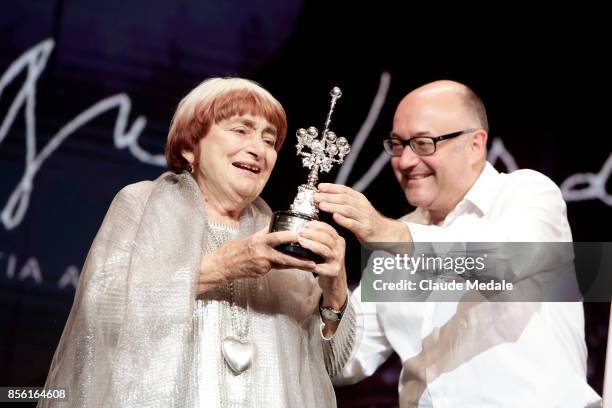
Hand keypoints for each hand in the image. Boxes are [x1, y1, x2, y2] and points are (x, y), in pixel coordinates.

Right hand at [196, 228, 315, 294]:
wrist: (221, 266)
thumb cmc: (233, 249)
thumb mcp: (249, 238)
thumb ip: (263, 233)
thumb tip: (273, 226)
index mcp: (259, 242)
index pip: (277, 237)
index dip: (291, 236)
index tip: (303, 235)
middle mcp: (262, 254)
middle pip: (285, 257)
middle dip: (300, 260)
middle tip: (313, 261)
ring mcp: (262, 265)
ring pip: (282, 264)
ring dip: (296, 264)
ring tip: (309, 265)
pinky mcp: (261, 273)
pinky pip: (274, 268)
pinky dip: (282, 266)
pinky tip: (292, 266)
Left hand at [297, 221, 346, 308]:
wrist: (336, 282)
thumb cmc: (328, 262)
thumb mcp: (328, 248)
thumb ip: (321, 238)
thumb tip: (305, 227)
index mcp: (339, 241)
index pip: (329, 229)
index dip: (317, 225)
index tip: (306, 225)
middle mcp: (340, 249)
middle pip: (326, 238)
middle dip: (312, 233)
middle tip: (300, 232)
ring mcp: (337, 261)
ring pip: (324, 250)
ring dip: (311, 245)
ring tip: (300, 241)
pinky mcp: (333, 272)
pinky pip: (319, 266)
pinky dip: (308, 263)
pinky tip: (300, 261)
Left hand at [315, 183, 410, 243]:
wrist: (385, 233)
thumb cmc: (366, 220)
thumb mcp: (357, 208)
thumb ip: (343, 202)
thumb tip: (324, 196)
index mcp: (358, 199)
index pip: (344, 190)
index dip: (332, 187)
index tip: (319, 187)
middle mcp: (361, 205)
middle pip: (344, 199)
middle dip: (328, 197)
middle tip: (316, 196)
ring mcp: (364, 217)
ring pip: (347, 209)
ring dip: (334, 206)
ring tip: (322, 205)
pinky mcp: (365, 229)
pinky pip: (353, 223)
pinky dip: (344, 220)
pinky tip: (335, 217)